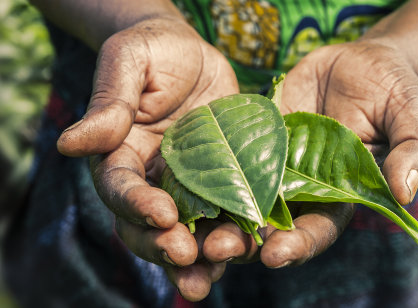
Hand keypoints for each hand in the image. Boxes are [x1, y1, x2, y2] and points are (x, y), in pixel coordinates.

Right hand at [57, 16, 238, 300]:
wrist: (192, 54)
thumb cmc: (153, 51)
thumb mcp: (129, 63)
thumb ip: (109, 103)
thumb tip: (70, 144)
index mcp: (120, 156)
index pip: (121, 188)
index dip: (137, 205)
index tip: (162, 215)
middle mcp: (151, 181)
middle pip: (148, 226)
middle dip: (165, 245)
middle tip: (188, 257)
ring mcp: (188, 187)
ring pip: (187, 233)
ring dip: (199, 258)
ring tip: (212, 274)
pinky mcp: (222, 184)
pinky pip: (225, 217)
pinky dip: (234, 238)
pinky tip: (248, 251)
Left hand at [198, 38, 417, 274]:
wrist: (362, 60)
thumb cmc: (394, 91)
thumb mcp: (412, 117)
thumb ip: (413, 153)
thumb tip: (406, 193)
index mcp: (342, 195)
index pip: (319, 229)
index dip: (299, 244)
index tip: (276, 254)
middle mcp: (304, 186)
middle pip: (271, 224)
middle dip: (244, 241)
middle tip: (216, 249)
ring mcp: (275, 162)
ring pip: (241, 196)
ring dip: (218, 214)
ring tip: (192, 225)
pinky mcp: (255, 136)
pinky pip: (229, 155)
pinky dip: (208, 170)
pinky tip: (183, 178)